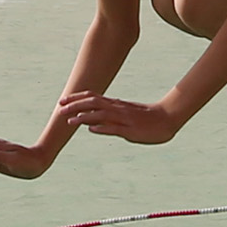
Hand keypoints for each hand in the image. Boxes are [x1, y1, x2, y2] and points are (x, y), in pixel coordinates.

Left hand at [55, 92, 184, 144]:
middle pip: (93, 103)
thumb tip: (92, 125)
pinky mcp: (131, 130)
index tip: (62, 100)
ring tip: (70, 121)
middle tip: (59, 108)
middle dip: (75, 105)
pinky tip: (91, 129)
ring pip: (101, 115)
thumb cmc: (147, 118)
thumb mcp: (126, 116)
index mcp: (116, 104)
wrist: (168, 118)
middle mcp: (117, 109)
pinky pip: (115, 128)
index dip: (76, 98)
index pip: (92, 97)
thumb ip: (110, 118)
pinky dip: (102, 128)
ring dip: (84, 117)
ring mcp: (124, 119)